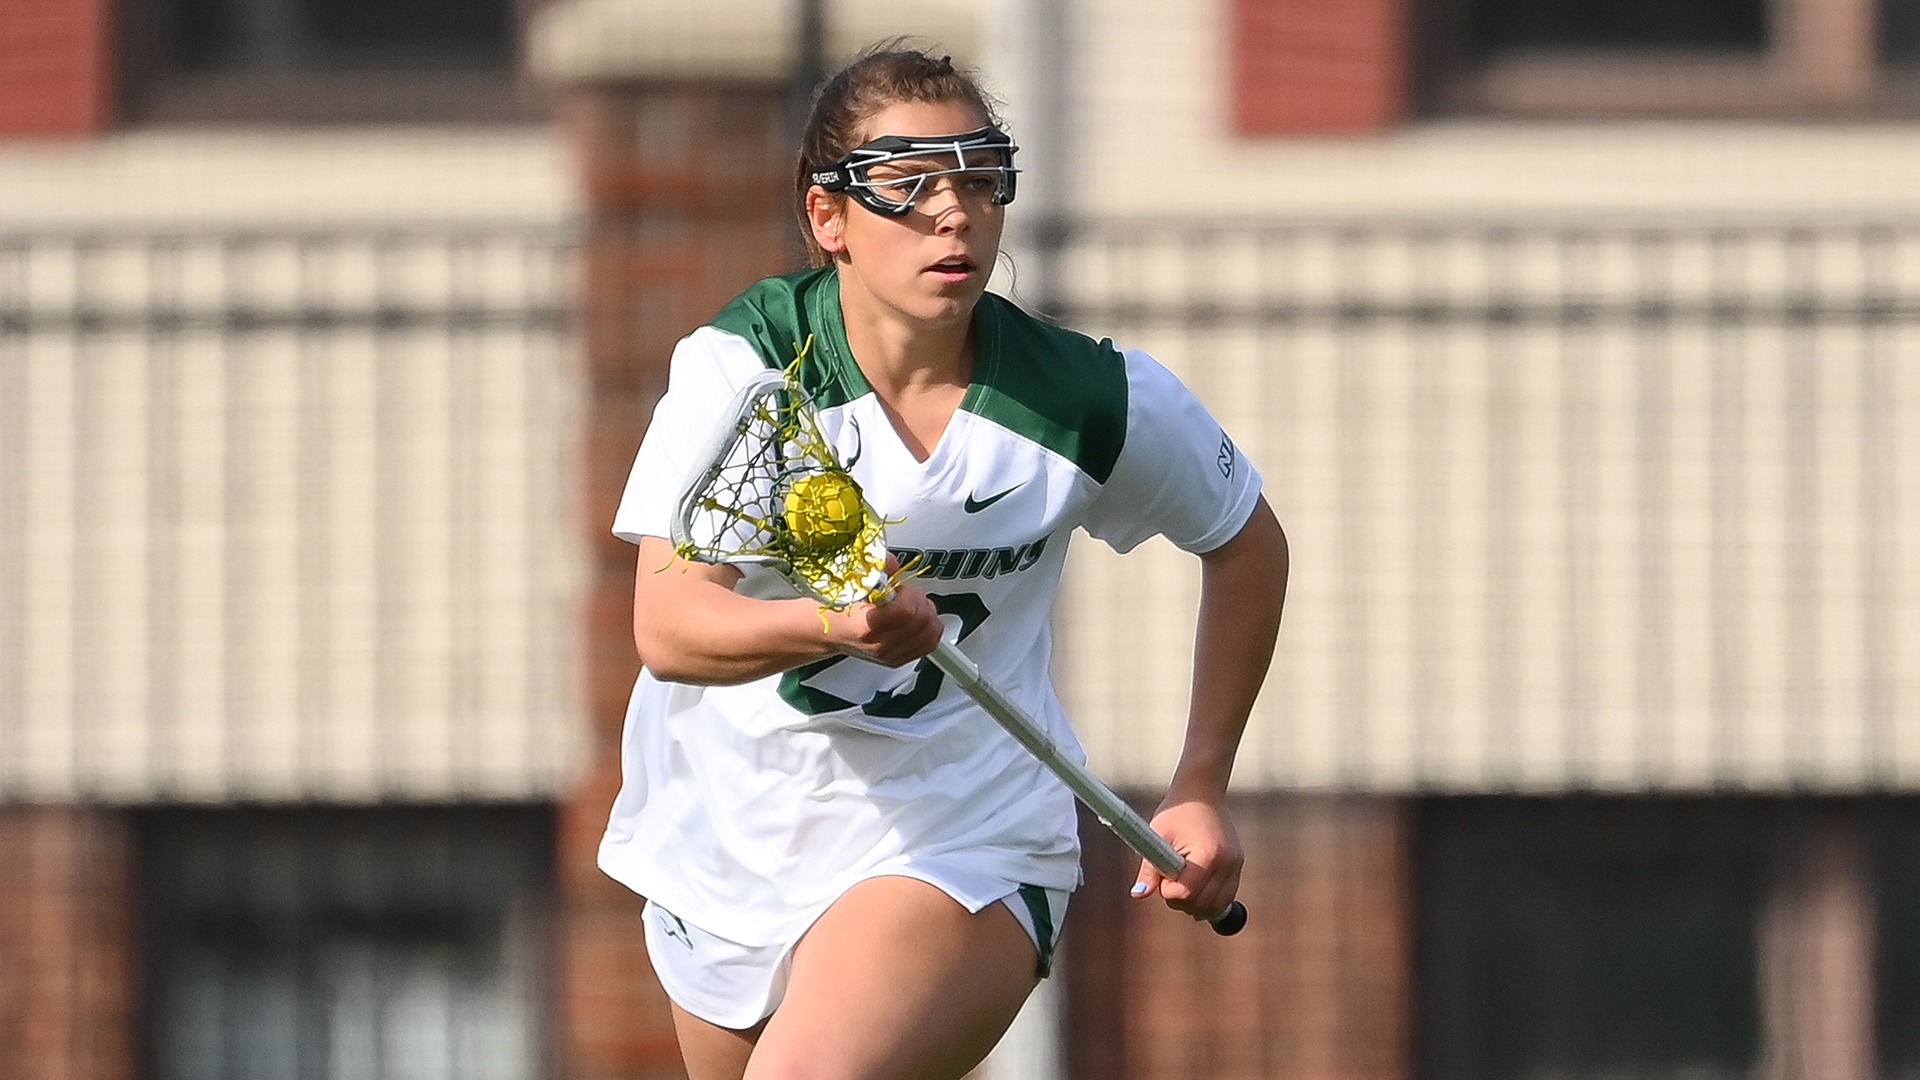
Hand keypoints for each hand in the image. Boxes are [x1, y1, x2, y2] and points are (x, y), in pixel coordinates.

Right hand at [826, 578, 943, 668]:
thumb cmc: (835, 609)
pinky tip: (916, 619)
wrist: (827, 631)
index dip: (909, 594)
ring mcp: (890, 656)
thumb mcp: (849, 584)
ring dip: (926, 614)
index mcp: (865, 627)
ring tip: (911, 606)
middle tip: (905, 595)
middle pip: (923, 622)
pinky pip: (929, 644)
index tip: (898, 588)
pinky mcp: (898, 659)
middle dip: (919, 601)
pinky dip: (928, 628)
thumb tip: (891, 562)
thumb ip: (874, 570)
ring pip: (931, 634)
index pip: (906, 612)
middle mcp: (880, 646)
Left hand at [1130, 797, 1243, 923]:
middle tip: (1169, 880)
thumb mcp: (1158, 837)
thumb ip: (1149, 870)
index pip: (1186, 893)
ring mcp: (1236, 866)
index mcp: (1207, 854)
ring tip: (1182, 883)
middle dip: (1181, 900)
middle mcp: (1227, 863)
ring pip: (1216, 907)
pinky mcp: (1238, 866)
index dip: (1168, 891)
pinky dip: (1209, 900)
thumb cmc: (1176, 812)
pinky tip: (1196, 888)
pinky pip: (1225, 898)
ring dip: (1196, 904)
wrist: (1201, 793)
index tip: (1162, 875)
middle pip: (1202, 905)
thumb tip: (1138, 894)